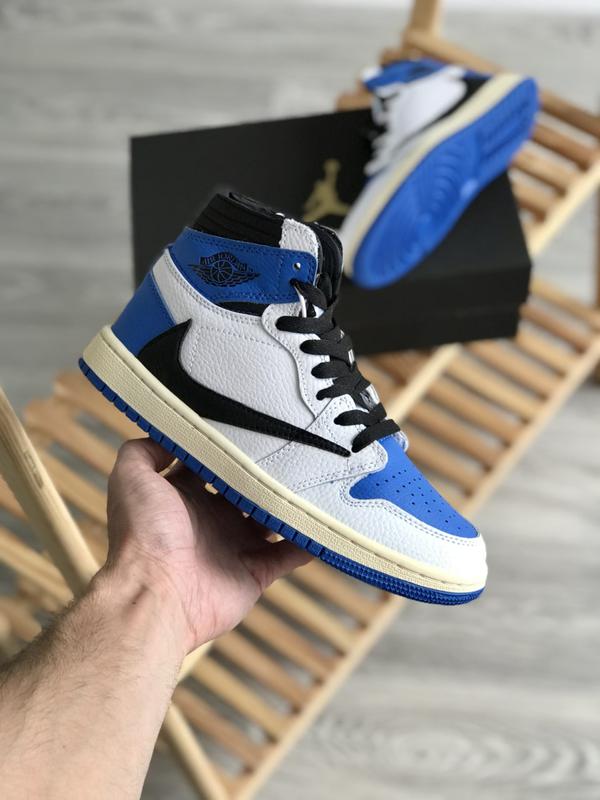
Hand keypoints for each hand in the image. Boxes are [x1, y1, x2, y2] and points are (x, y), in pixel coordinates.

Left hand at [100, 438, 310, 654]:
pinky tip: (329, 522)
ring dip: (292, 502)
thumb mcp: (131, 478)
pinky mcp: (256, 571)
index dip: (229, 446)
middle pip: (248, 488)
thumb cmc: (142, 535)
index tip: (252, 425)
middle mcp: (212, 519)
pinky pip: (290, 554)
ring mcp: (235, 546)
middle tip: (294, 447)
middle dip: (267, 472)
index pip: (212, 464)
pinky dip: (310, 541)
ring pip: (273, 518)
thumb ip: (144, 450)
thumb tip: (169, 434)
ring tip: (317, 478)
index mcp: (185, 496)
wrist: (156, 594)